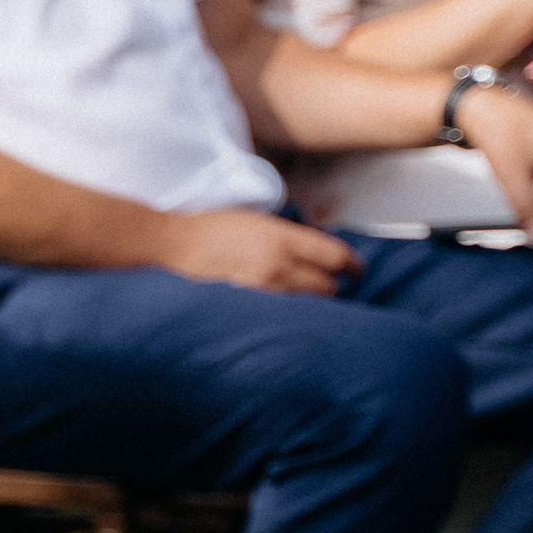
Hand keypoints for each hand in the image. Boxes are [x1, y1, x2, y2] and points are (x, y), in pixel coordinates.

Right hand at [154, 208, 355, 295]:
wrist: (175, 246)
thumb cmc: (213, 227)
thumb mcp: (259, 219)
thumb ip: (289, 235)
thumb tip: (316, 250)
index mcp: (283, 237)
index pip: (335, 256)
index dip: (352, 266)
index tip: (357, 271)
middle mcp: (277, 265)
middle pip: (326, 286)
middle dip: (333, 286)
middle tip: (333, 285)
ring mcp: (262, 290)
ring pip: (306, 305)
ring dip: (312, 302)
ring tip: (310, 299)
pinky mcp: (248, 306)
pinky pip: (283, 313)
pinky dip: (291, 311)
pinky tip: (287, 309)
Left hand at [460, 81, 532, 238]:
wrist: (470, 106)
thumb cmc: (495, 131)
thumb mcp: (513, 179)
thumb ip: (528, 208)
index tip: (523, 191)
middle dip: (526, 176)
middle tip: (509, 169)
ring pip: (530, 158)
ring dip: (516, 163)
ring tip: (501, 153)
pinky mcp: (522, 120)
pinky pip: (519, 144)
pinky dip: (508, 149)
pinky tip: (497, 145)